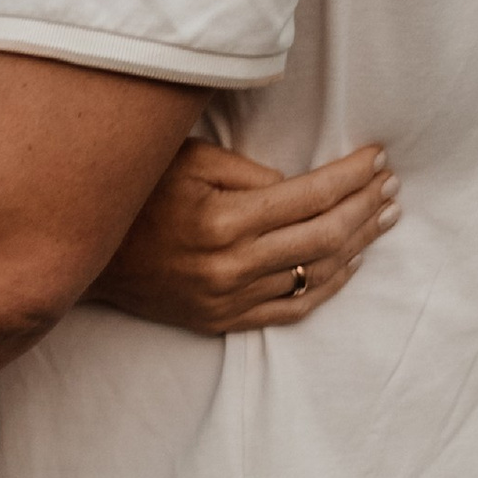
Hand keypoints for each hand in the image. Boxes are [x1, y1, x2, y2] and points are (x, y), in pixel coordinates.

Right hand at [88, 139, 396, 335]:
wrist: (85, 256)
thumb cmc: (136, 194)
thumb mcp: (186, 161)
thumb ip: (247, 172)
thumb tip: (298, 187)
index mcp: (223, 221)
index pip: (310, 196)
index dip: (352, 176)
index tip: (378, 158)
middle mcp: (231, 266)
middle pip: (324, 236)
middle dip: (366, 207)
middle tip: (392, 186)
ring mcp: (228, 299)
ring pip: (316, 274)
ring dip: (358, 244)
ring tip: (384, 217)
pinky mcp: (222, 319)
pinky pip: (293, 308)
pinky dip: (329, 285)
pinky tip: (350, 262)